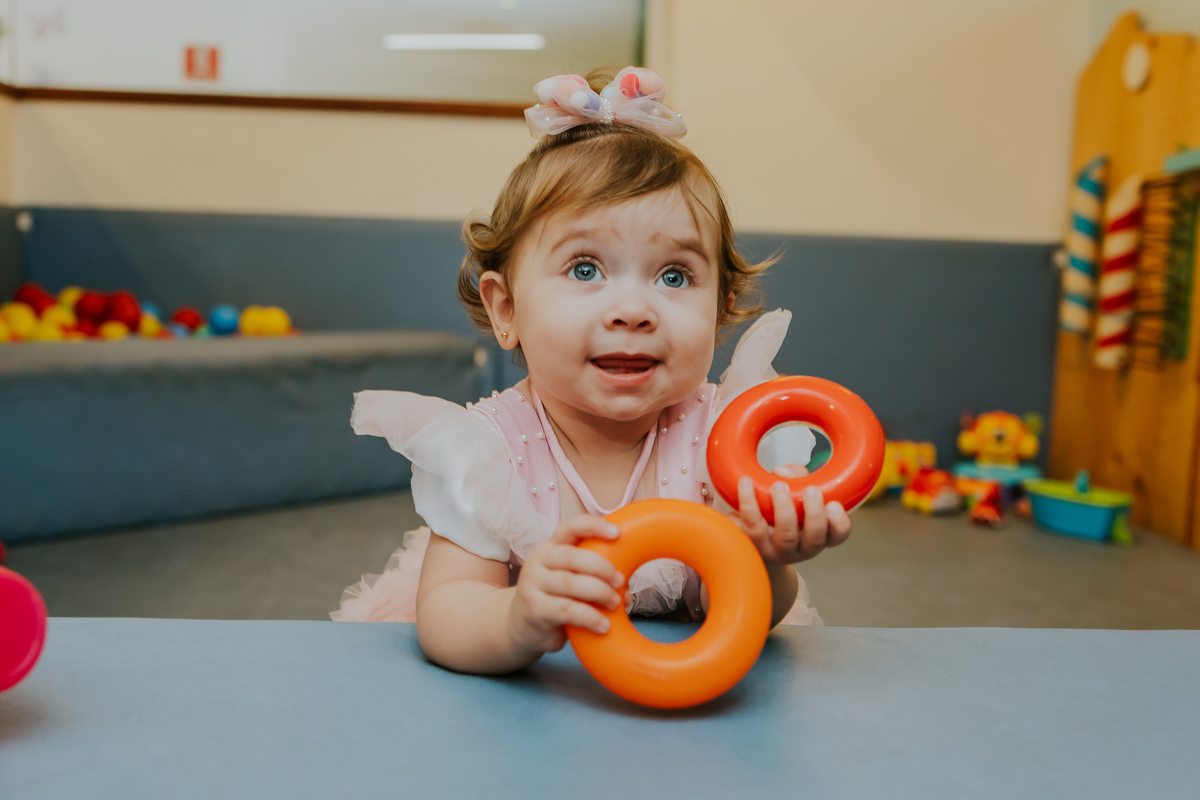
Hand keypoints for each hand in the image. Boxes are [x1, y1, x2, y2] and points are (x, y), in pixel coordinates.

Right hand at [507, 514, 625, 655]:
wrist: (519, 627)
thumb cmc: (554, 599)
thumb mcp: (569, 580)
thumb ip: (591, 576)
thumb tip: (626, 588)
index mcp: (551, 547)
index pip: (570, 527)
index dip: (594, 526)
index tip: (618, 533)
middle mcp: (539, 561)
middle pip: (571, 556)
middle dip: (601, 567)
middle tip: (620, 581)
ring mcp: (533, 585)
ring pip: (570, 583)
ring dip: (598, 592)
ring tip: (615, 603)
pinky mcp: (534, 609)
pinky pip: (567, 610)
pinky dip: (590, 617)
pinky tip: (604, 625)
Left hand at [726, 465, 851, 563]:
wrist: (751, 534)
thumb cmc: (781, 508)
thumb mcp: (795, 491)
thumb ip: (796, 477)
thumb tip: (781, 472)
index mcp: (818, 535)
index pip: (838, 536)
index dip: (839, 523)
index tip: (834, 504)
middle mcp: (801, 548)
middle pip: (813, 539)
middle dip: (814, 514)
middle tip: (811, 489)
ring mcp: (777, 550)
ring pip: (785, 537)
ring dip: (784, 509)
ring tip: (779, 484)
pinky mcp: (752, 545)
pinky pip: (751, 527)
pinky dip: (748, 504)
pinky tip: (746, 483)